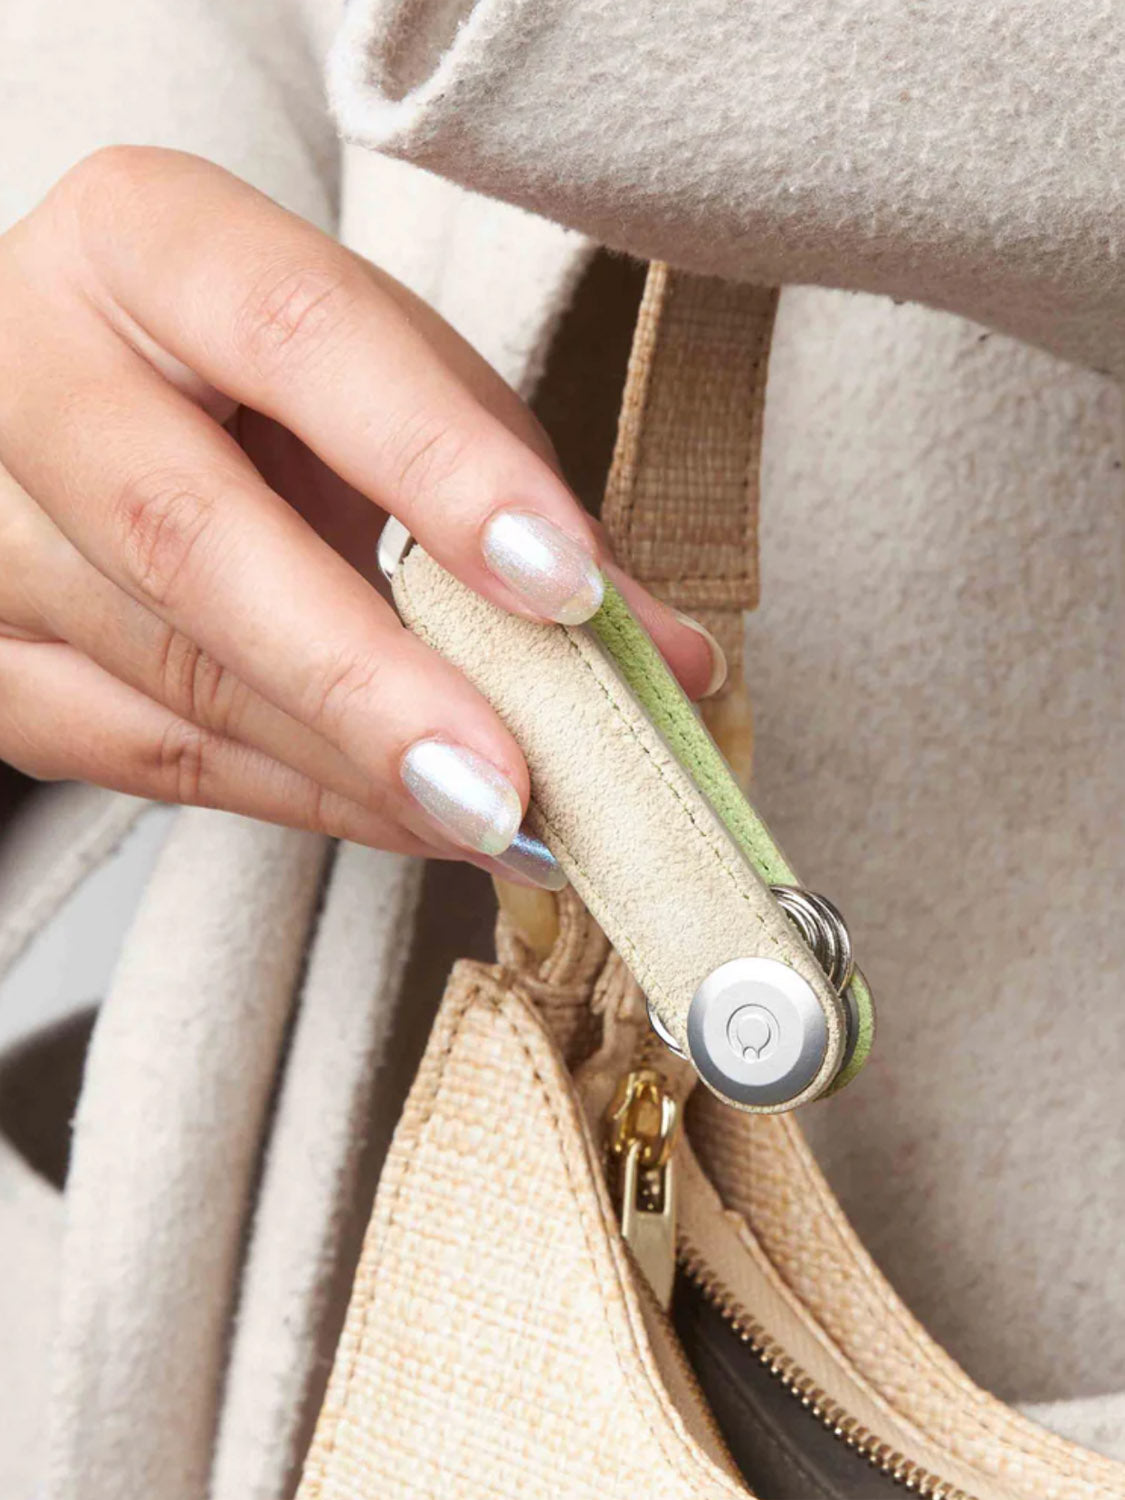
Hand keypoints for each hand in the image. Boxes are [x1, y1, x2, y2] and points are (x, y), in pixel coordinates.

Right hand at [0, 149, 722, 884]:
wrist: (95, 390)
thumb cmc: (261, 372)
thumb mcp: (391, 377)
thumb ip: (517, 497)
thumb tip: (667, 660)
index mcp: (146, 242)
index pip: (300, 340)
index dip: (440, 468)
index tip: (566, 588)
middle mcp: (29, 367)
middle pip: (189, 534)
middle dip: (366, 676)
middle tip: (506, 778)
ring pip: (172, 670)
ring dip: (351, 766)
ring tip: (491, 815)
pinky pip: (145, 754)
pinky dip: (296, 798)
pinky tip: (402, 816)